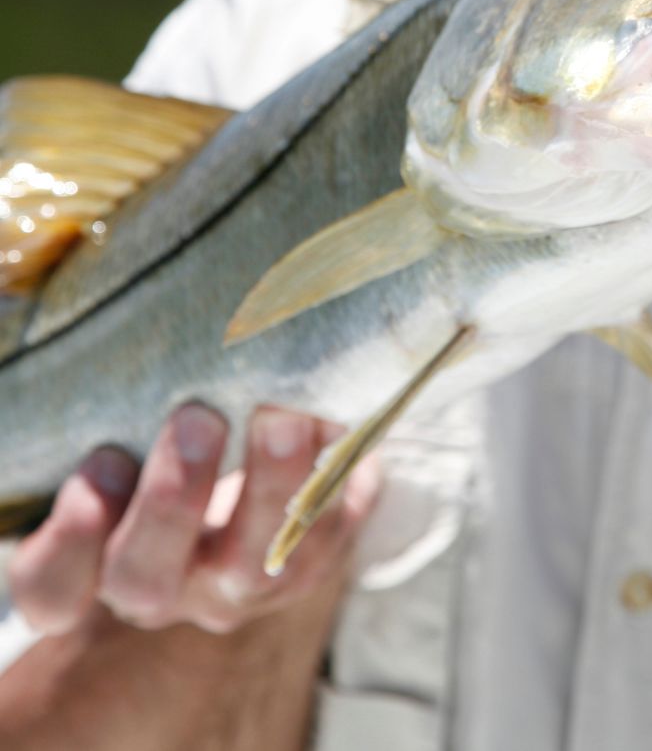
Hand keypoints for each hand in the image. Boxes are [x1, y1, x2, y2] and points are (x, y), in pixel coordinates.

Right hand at [9, 404, 379, 636]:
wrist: (265, 477)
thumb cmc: (174, 439)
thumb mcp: (137, 430)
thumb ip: (129, 410)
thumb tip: (136, 324)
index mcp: (97, 559)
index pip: (52, 583)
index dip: (69, 539)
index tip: (101, 459)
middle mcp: (163, 586)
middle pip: (145, 578)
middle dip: (173, 498)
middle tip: (199, 419)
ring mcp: (237, 588)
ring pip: (250, 567)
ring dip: (269, 484)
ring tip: (284, 415)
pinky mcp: (308, 568)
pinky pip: (324, 538)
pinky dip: (336, 477)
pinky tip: (337, 419)